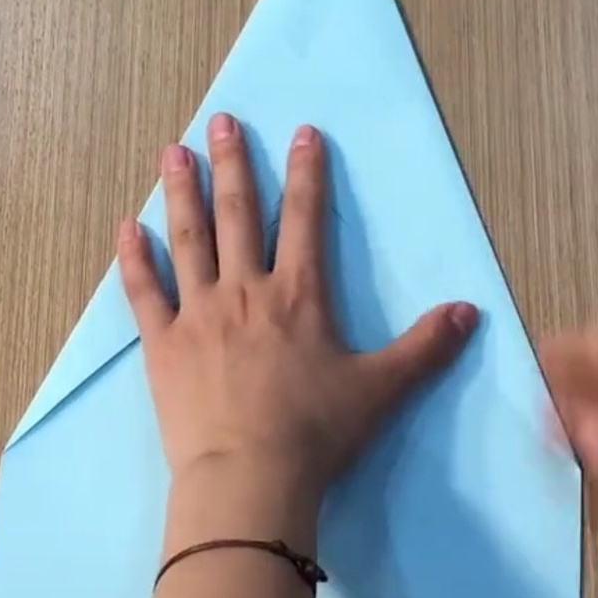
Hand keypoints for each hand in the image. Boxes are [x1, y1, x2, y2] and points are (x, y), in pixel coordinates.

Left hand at [118, 113, 477, 550]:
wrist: (249, 477)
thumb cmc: (316, 433)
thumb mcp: (382, 389)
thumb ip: (425, 347)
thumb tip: (471, 311)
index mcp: (299, 295)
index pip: (306, 220)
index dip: (307, 173)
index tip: (302, 132)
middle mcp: (246, 290)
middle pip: (239, 214)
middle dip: (232, 163)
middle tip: (220, 120)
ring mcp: (199, 313)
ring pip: (189, 239)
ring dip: (181, 192)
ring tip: (171, 150)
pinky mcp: (163, 344)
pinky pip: (144, 292)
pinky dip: (134, 258)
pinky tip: (126, 226)